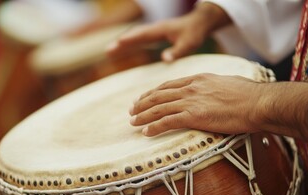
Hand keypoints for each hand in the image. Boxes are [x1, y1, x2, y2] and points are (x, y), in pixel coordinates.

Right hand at [107, 2, 230, 61]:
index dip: (132, 39)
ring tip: (109, 51)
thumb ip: (178, 51)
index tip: (119, 42)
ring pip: (135, 36)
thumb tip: (165, 59)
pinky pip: (139, 38)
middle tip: (108, 50)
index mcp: (162, 29)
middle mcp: (155, 28)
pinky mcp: (155, 34)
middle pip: (135, 35)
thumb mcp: (190, 43)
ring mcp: (154, 30)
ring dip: (123, 43)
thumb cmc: (195, 33)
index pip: (144, 34)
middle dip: (122, 43)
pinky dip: (130, 43)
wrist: (199, 23)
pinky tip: (122, 48)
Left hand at [129, 73, 307, 141]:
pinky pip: (167, 122)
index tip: (143, 98)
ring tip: (133, 122)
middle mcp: (190, 88)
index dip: (152, 92)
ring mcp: (191, 101)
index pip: (168, 85)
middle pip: (158, 95)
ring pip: (158, 108)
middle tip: (131, 111)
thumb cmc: (249, 95)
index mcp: (198, 78)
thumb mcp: (226, 83)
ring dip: (143, 116)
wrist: (258, 103)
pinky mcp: (194, 116)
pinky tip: (146, 132)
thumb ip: (213, 87)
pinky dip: (154, 127)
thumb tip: (212, 92)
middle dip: (142, 103)